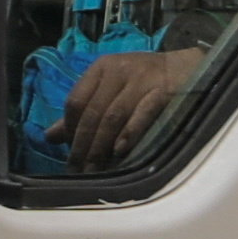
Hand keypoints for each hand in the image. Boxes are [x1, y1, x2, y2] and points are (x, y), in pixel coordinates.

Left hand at [58, 48, 199, 166]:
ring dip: (101, 146)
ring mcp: (142, 80)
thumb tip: (50, 137)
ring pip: (113, 116)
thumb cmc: (142, 81)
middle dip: (83, 145)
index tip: (70, 153)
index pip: (76, 101)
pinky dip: (130, 132)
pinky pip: (143, 113)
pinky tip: (120, 151)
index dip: (70, 130)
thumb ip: (83, 110)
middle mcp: (119, 71)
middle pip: (93, 112)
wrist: (187, 67)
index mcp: (101, 68)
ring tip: (95, 169)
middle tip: (78, 170)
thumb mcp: (110, 87)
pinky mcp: (164, 91)